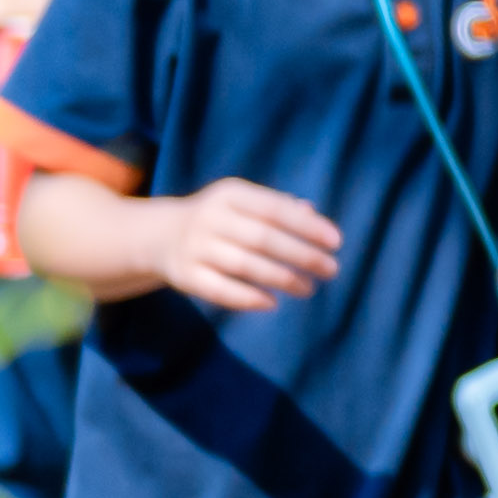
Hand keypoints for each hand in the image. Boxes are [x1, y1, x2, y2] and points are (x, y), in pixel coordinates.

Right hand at [157, 179, 344, 312]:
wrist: (160, 236)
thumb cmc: (221, 219)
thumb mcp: (245, 204)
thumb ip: (279, 208)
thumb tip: (313, 214)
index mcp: (230, 194)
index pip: (275, 209)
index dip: (307, 226)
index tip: (336, 242)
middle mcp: (210, 218)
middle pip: (263, 238)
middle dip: (302, 255)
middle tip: (331, 269)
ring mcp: (195, 247)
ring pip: (245, 265)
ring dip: (282, 279)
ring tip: (309, 288)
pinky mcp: (185, 275)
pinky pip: (220, 290)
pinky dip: (248, 298)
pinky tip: (273, 303)